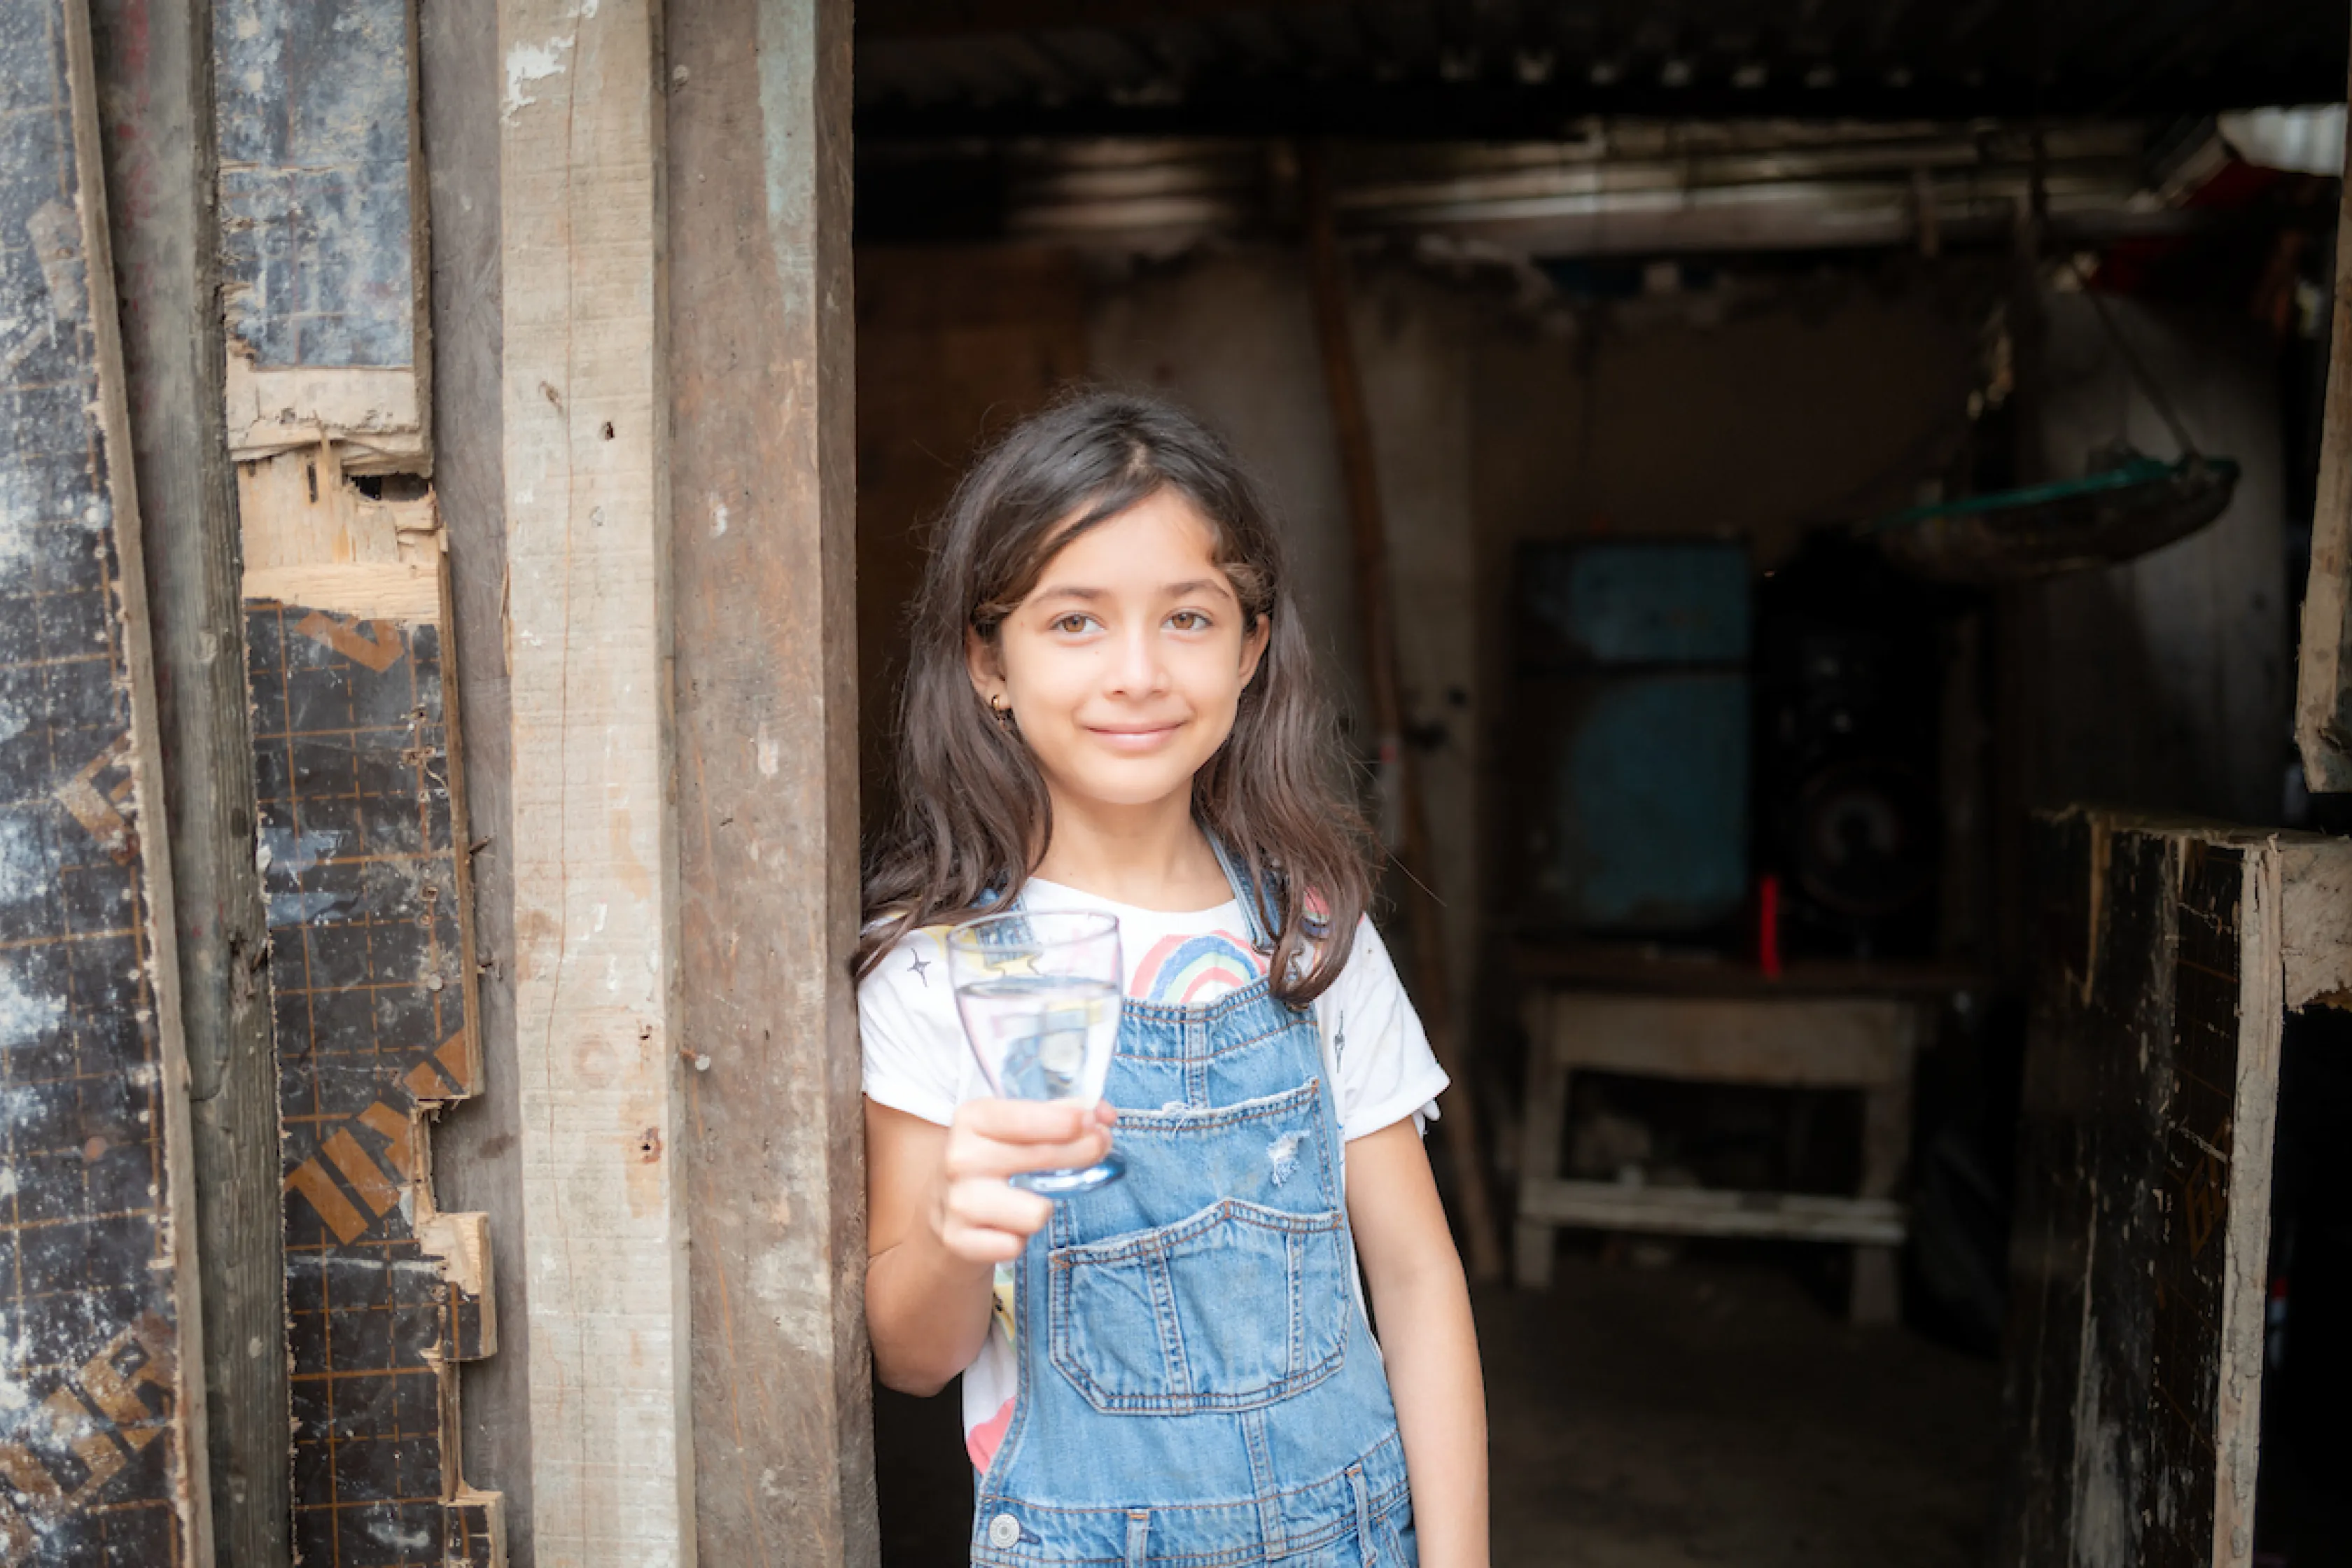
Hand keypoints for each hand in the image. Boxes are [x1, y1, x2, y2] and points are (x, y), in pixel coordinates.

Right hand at [932, 1098, 1114, 1263]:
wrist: (940, 1212)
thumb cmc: (989, 1162)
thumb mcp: (1011, 1127)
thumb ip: (1058, 1113)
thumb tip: (1104, 1112)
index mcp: (972, 1119)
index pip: (1025, 1118)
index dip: (1066, 1120)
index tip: (1095, 1121)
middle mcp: (961, 1157)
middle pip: (1043, 1158)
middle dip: (1083, 1153)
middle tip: (1099, 1148)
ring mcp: (958, 1202)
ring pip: (1036, 1212)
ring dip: (1042, 1208)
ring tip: (1027, 1199)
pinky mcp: (959, 1241)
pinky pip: (1015, 1245)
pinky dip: (1017, 1239)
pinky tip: (1005, 1226)